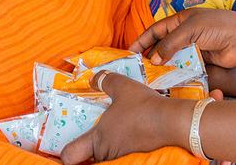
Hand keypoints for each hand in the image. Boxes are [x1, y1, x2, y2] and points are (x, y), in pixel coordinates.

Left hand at [61, 73, 189, 163]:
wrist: (172, 121)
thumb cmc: (143, 105)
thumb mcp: (121, 86)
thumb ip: (105, 80)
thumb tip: (94, 78)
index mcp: (98, 139)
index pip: (69, 157)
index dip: (64, 154)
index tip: (65, 146)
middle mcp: (107, 153)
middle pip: (87, 160)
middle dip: (85, 152)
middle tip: (86, 136)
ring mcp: (122, 157)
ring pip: (104, 158)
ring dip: (104, 149)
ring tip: (110, 132)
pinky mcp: (136, 156)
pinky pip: (120, 155)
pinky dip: (119, 147)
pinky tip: (128, 133)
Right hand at [129, 8, 235, 69]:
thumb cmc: (217, 27)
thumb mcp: (190, 30)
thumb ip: (170, 43)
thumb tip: (154, 59)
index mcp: (181, 20)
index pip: (156, 29)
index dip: (143, 39)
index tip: (131, 51)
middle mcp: (185, 33)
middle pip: (163, 44)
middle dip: (151, 54)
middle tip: (138, 68)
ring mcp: (193, 47)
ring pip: (173, 57)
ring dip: (163, 66)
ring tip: (150, 76)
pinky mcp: (201, 61)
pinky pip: (184, 67)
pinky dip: (176, 72)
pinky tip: (167, 80)